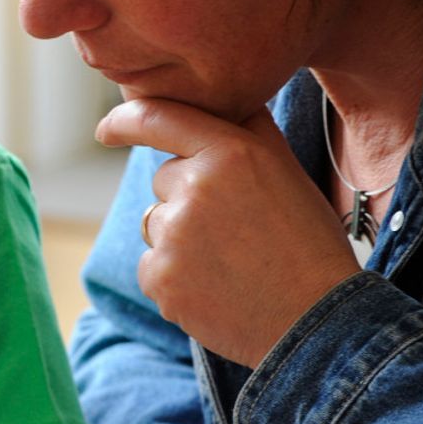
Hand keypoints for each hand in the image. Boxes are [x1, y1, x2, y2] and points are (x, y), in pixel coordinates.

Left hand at [98, 98, 356, 365]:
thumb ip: (249, 131)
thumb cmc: (308, 244)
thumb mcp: (287, 172)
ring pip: (157, 225)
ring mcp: (173, 235)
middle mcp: (194, 187)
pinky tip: (215, 289)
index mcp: (229, 152)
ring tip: (230, 263)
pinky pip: (152, 267)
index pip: (158, 119)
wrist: (315, 320)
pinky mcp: (160, 278)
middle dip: (187, 198)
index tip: (107, 130)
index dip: (124, 122)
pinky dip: (175, 279)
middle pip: (163, 181)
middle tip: (235, 229)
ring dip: (180, 241)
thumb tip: (222, 103)